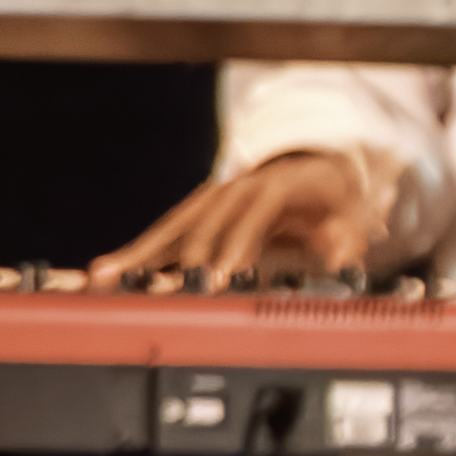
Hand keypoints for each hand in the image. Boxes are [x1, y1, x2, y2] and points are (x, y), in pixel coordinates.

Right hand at [90, 149, 396, 286]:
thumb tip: (339, 253)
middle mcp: (235, 187)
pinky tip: (106, 271)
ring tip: (104, 276)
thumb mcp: (351, 216)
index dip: (234, 245)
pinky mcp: (197, 213)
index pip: (251, 215)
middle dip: (181, 257)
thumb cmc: (332, 197)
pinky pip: (164, 233)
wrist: (314, 164)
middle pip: (203, 222)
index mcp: (275, 186)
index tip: (220, 276)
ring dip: (139, 251)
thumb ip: (346, 237)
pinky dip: (137, 252)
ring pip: (172, 225)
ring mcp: (211, 198)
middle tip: (161, 291)